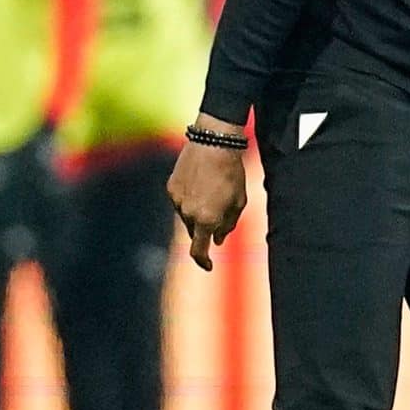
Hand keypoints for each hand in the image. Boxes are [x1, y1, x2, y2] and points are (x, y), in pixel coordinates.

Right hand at [167, 115, 247, 271]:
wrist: (214, 144)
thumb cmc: (231, 173)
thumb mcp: (239, 202)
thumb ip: (228, 224)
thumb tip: (218, 240)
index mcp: (206, 220)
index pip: (198, 251)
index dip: (203, 261)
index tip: (208, 265)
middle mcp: (187, 214)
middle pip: (194, 231)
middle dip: (205, 229)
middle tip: (218, 215)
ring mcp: (177, 200)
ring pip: (186, 217)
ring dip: (196, 213)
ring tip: (211, 192)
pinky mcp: (171, 187)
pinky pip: (180, 201)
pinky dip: (189, 199)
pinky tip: (200, 183)